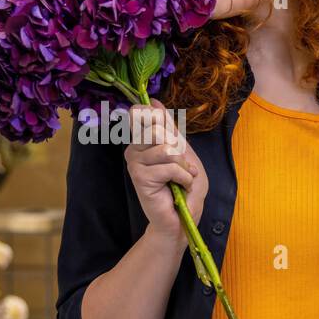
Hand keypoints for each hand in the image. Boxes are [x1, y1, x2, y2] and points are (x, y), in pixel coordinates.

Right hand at [124, 98, 207, 244]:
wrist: (182, 218)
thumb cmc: (184, 186)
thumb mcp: (183, 150)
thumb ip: (169, 127)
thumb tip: (154, 100)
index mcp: (143, 139)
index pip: (143, 112)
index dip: (158, 118)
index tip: (171, 138)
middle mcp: (134, 148)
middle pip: (157, 127)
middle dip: (178, 148)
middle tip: (180, 165)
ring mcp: (134, 162)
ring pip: (166, 148)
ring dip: (183, 166)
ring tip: (182, 178)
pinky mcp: (139, 177)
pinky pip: (168, 167)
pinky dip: (183, 177)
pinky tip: (180, 187)